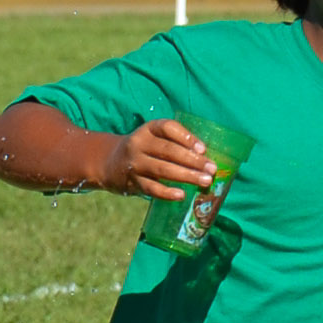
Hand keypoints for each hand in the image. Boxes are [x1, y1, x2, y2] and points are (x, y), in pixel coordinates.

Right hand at [101, 119, 216, 200]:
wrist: (110, 162)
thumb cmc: (146, 150)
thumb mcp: (156, 139)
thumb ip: (177, 144)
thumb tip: (209, 159)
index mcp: (149, 129)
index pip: (168, 128)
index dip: (186, 137)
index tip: (203, 149)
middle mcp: (139, 143)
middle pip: (169, 150)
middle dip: (193, 160)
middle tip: (212, 169)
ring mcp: (135, 163)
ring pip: (162, 169)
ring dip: (186, 176)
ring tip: (205, 181)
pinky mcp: (133, 182)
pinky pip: (152, 188)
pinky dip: (167, 193)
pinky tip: (182, 195)